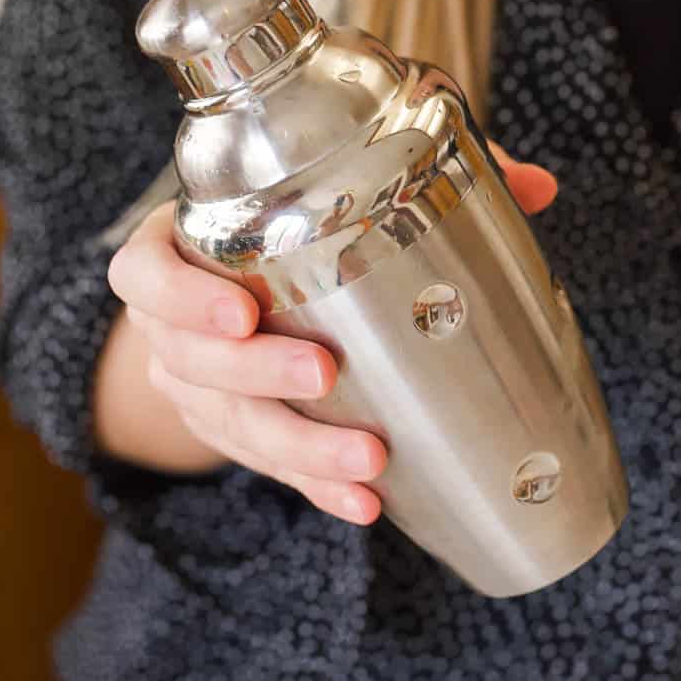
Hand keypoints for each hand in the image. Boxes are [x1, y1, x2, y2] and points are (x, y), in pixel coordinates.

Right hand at [103, 144, 557, 525]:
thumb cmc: (298, 222)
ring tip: (366, 463)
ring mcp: (195, 387)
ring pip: (229, 426)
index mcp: (179, 248)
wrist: (245, 286)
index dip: (180, 296)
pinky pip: (267, 467)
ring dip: (298, 450)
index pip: (143, 272)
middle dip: (259, 374)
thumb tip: (537, 186)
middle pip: (191, 360)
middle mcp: (172, 325)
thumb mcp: (338, 186)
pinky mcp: (231, 434)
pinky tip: (365, 506)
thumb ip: (430, 175)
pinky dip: (315, 488)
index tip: (242, 311)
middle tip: (325, 375)